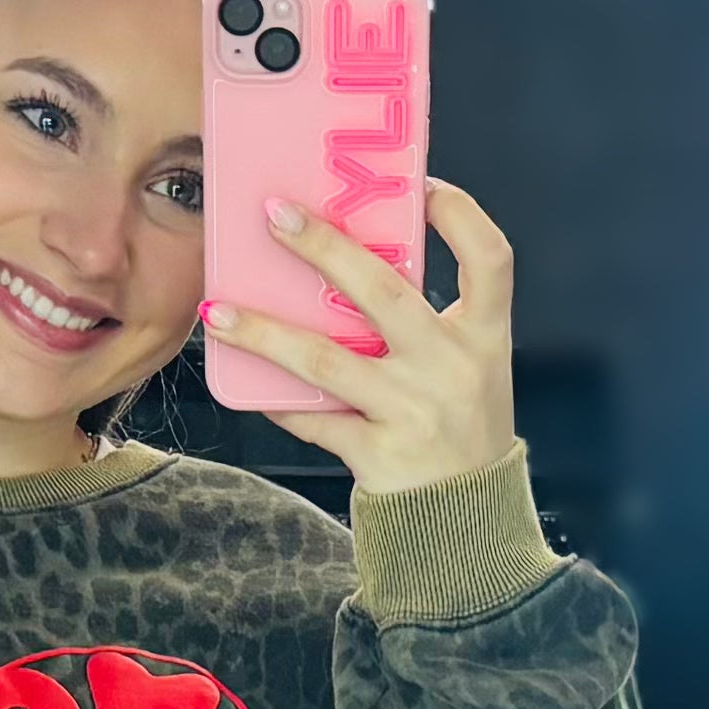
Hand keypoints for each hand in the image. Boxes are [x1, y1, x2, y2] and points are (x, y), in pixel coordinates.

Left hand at [207, 176, 517, 493]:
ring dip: (265, 332)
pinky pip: (313, 419)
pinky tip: (241, 380)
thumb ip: (428, 323)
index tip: (420, 183)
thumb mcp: (470, 369)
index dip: (459, 214)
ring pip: (327, 360)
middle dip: (325, 247)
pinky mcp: (378, 454)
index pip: (491, 258)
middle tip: (275, 213)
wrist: (468, 524)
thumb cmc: (461, 432)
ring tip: (217, 311)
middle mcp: (453, 368)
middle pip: (385, 292)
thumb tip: (350, 265)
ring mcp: (413, 412)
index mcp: (486, 338)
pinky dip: (275, 400)